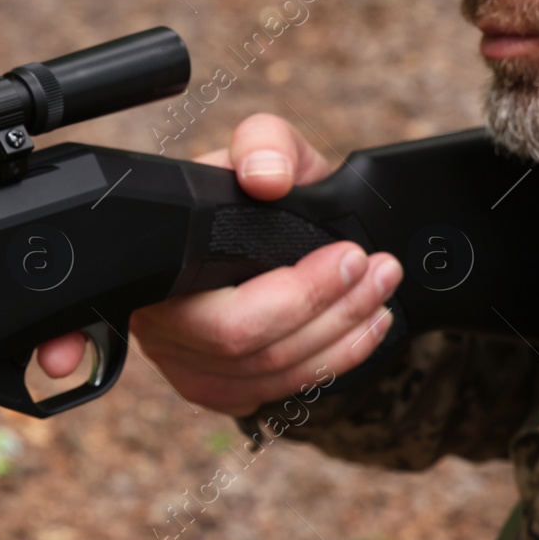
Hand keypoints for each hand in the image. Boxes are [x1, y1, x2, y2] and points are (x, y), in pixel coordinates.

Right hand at [36, 113, 403, 415]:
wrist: (244, 222)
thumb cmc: (247, 191)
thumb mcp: (261, 148)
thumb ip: (263, 144)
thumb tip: (267, 177)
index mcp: (158, 272)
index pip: (226, 316)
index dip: (297, 297)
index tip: (351, 255)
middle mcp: (157, 327)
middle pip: (250, 352)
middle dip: (331, 314)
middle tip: (378, 271)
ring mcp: (178, 364)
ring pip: (265, 378)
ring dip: (340, 341)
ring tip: (381, 297)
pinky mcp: (206, 386)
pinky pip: (266, 395)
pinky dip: (324, 368)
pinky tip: (356, 335)